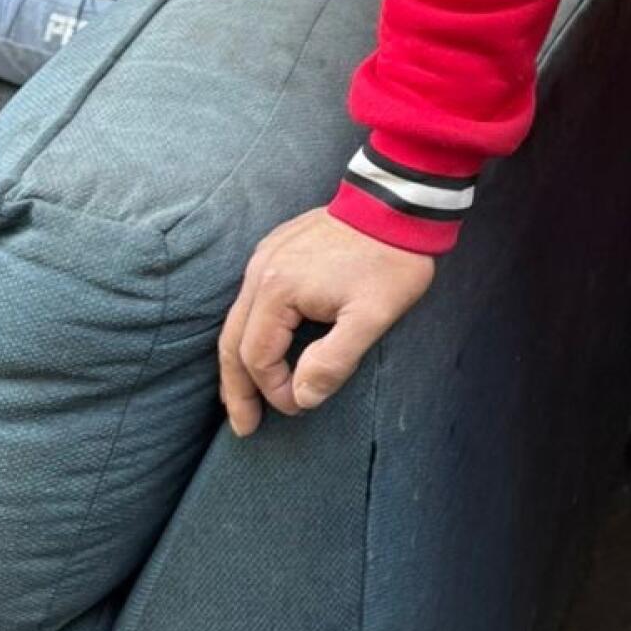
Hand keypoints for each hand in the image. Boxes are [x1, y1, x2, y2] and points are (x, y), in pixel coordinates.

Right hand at [219, 208, 435, 436]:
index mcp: (277, 290)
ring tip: (243, 398)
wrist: (398, 203)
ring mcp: (265, 257)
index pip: (258, 357)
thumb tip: (301, 397)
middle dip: (236, 389)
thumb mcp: (372, 317)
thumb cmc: (390, 260)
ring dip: (240, 362)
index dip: (274, 390)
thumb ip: (334, 361)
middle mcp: (259, 272)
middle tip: (243, 427)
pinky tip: (260, 348)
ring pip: (237, 321)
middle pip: (232, 342)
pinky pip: (250, 301)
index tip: (299, 408)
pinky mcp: (276, 250)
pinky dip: (250, 333)